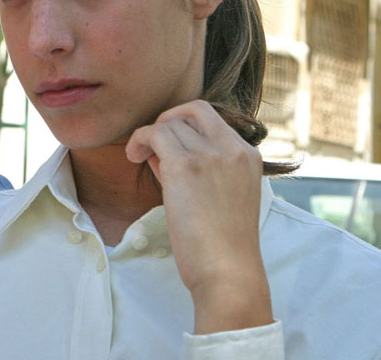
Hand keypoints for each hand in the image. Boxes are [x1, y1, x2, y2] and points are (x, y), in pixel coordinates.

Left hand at [125, 100, 272, 333]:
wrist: (227, 271)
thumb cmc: (220, 242)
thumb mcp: (220, 194)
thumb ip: (196, 165)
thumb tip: (160, 149)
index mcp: (248, 155)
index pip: (212, 118)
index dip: (185, 125)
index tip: (170, 146)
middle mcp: (233, 148)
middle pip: (193, 109)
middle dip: (169, 120)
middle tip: (153, 143)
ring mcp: (210, 155)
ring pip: (170, 122)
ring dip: (150, 135)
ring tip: (140, 157)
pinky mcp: (185, 166)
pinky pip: (154, 133)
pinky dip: (139, 139)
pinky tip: (133, 157)